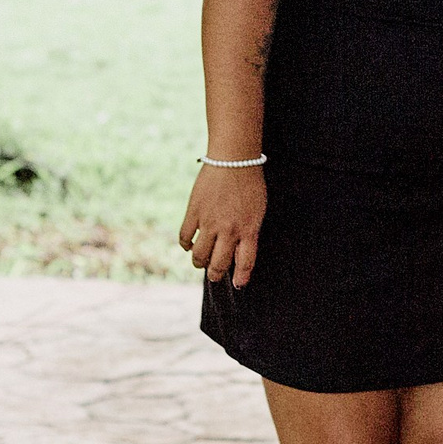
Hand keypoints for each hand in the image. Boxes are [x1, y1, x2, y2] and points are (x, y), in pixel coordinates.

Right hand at [179, 163, 265, 287]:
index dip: (241, 277)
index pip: (245, 262)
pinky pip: (185, 237)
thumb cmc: (249, 183)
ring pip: (199, 256)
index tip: (238, 285)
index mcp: (249, 229)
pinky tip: (189, 244)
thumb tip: (240, 249)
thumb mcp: (257, 210)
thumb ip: (249, 231)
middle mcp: (230, 230)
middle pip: (219, 264)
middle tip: (214, 276)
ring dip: (199, 263)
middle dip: (216, 274)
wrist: (234, 159)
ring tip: (200, 262)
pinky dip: (185, 244)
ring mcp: (210, 222)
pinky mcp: (194, 212)